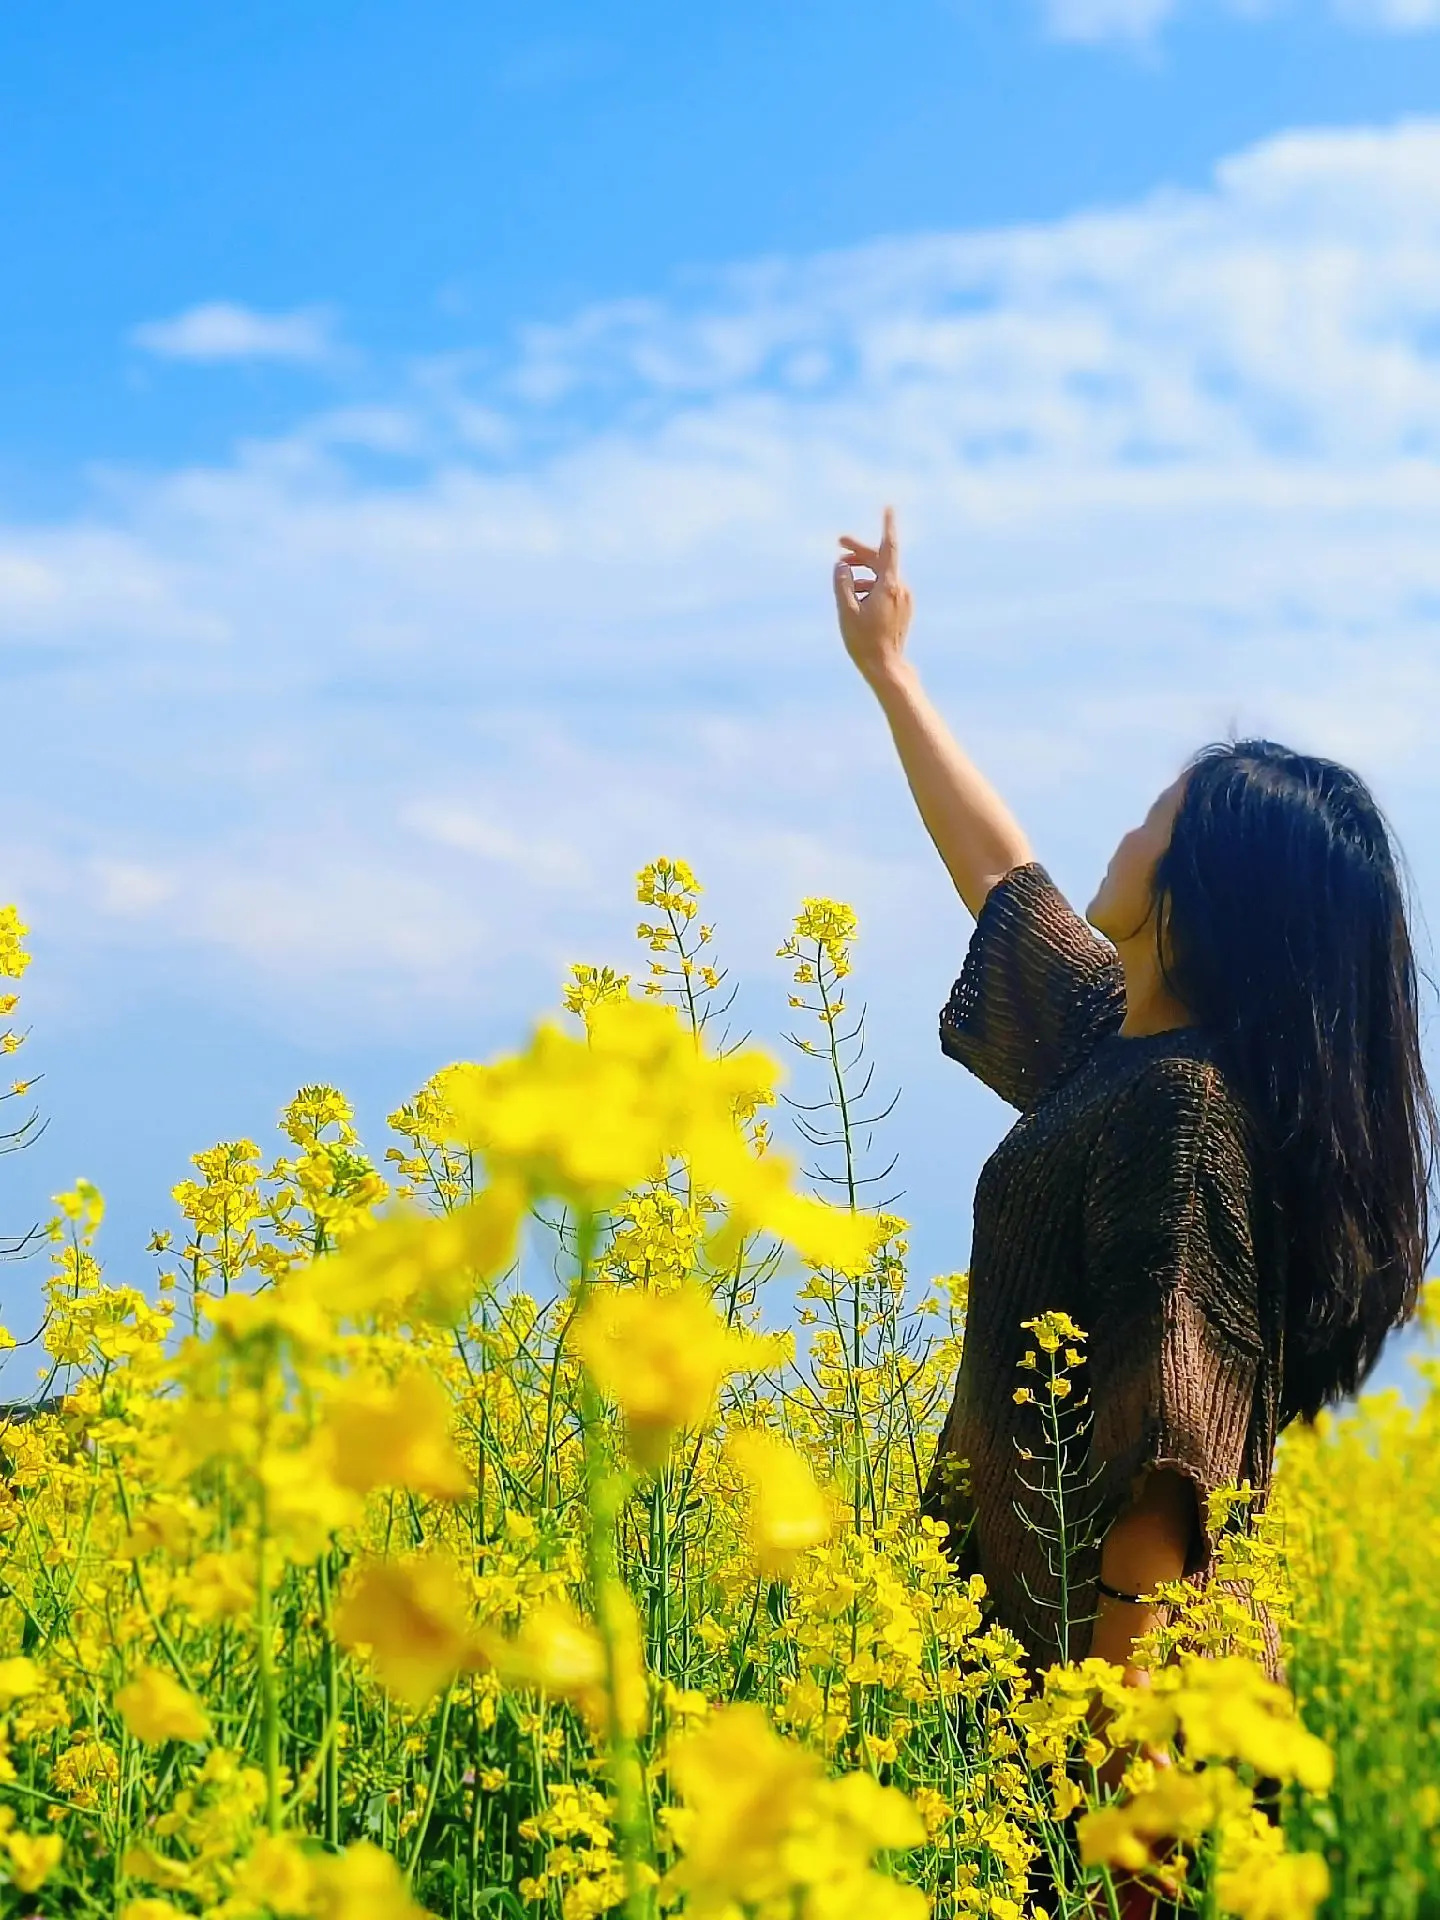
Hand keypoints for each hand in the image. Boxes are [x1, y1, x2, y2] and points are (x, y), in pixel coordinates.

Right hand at [834, 507, 912, 688]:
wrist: (885, 667)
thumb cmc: (864, 641)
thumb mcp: (845, 610)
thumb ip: (841, 583)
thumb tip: (841, 564)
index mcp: (889, 586)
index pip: (888, 548)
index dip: (887, 526)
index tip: (888, 508)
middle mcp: (900, 588)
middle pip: (880, 560)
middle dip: (859, 552)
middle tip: (839, 545)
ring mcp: (903, 598)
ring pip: (880, 575)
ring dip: (861, 572)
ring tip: (842, 579)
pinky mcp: (901, 608)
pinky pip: (884, 588)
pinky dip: (868, 585)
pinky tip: (854, 597)